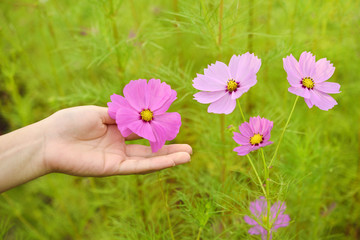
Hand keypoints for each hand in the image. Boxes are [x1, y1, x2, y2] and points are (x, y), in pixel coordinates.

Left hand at [42, 106, 191, 175]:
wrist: (49, 139)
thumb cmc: (70, 122)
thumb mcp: (100, 112)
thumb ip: (122, 115)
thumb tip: (142, 112)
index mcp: (116, 131)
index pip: (143, 132)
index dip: (159, 130)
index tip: (175, 125)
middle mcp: (120, 146)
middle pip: (150, 148)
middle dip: (169, 148)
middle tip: (190, 148)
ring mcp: (118, 158)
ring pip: (148, 159)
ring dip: (168, 158)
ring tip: (189, 156)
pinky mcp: (113, 168)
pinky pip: (138, 166)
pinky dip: (155, 164)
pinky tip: (172, 161)